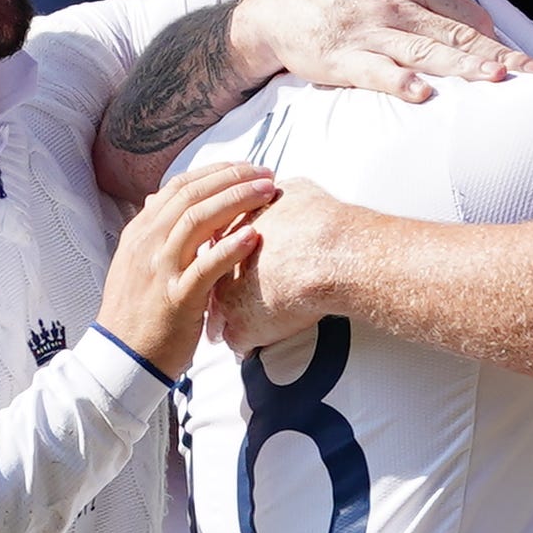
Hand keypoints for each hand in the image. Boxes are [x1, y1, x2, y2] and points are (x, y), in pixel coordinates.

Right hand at [95, 163, 276, 377]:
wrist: (122, 358)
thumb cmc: (138, 312)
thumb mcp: (137, 262)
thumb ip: (152, 231)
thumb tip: (158, 199)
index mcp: (141, 232)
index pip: (179, 187)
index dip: (216, 172)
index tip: (245, 167)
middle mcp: (148, 244)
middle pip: (191, 196)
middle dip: (232, 178)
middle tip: (265, 173)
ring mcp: (160, 270)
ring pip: (197, 221)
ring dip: (236, 201)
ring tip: (266, 192)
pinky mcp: (176, 299)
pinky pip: (204, 267)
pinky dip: (229, 248)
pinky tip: (252, 235)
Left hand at [208, 180, 356, 352]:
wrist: (327, 254)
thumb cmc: (316, 223)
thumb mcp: (296, 192)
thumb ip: (281, 193)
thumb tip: (283, 188)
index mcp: (229, 235)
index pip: (212, 245)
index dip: (220, 252)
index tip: (225, 258)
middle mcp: (221, 268)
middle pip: (205, 280)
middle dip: (209, 286)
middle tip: (216, 291)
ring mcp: (228, 301)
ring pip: (215, 316)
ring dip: (221, 319)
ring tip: (224, 323)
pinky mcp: (244, 329)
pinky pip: (237, 341)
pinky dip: (243, 342)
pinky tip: (247, 344)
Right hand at [235, 0, 532, 102]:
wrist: (276, 9)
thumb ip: (431, 2)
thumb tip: (480, 28)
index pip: (464, 11)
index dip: (498, 39)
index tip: (528, 64)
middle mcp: (393, 2)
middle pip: (455, 33)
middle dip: (499, 56)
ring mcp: (368, 31)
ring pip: (425, 51)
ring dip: (463, 66)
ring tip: (496, 80)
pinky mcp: (342, 58)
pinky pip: (376, 72)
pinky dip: (400, 82)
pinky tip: (423, 95)